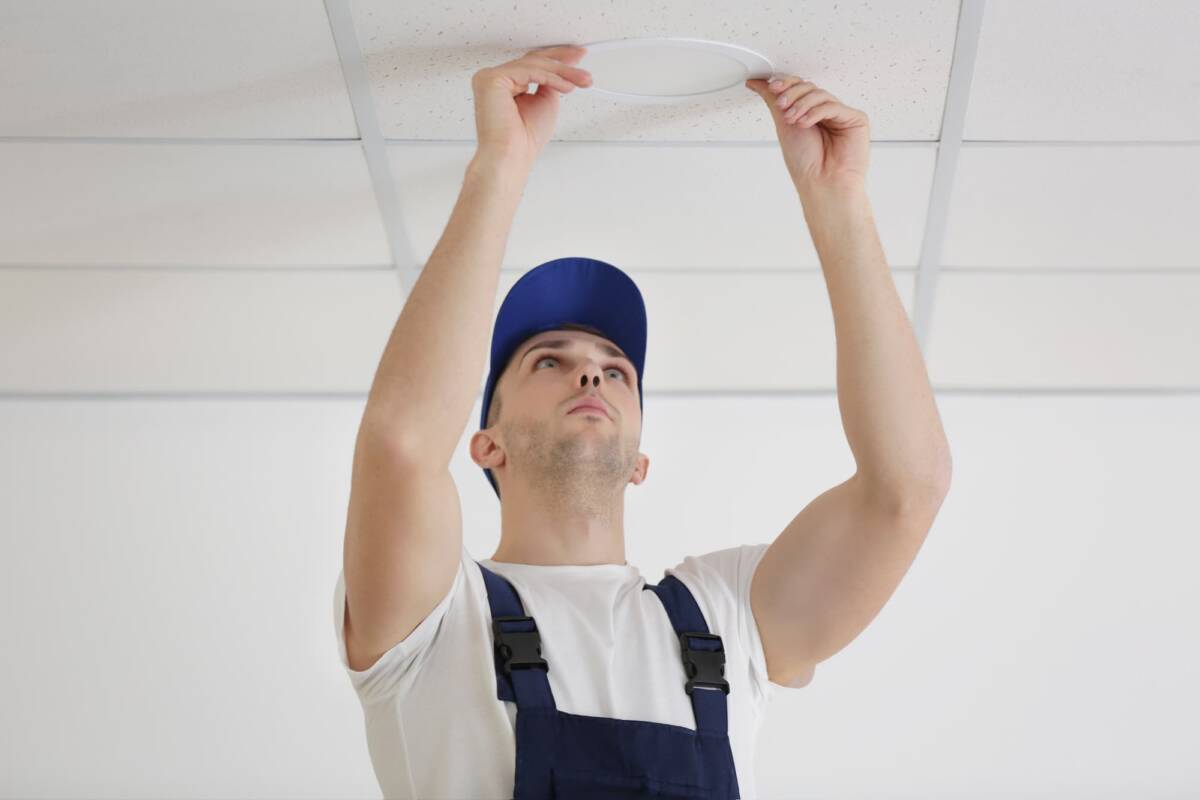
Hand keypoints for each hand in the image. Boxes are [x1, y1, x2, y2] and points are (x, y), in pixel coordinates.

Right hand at [471, 45, 592, 168]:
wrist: (512, 156)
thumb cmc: (525, 140)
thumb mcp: (545, 102)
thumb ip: (549, 82)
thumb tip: (561, 67)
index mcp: (505, 86)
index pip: (532, 65)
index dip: (556, 59)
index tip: (576, 56)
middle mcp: (495, 80)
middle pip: (532, 61)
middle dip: (562, 60)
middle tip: (582, 57)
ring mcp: (489, 78)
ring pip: (533, 65)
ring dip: (562, 71)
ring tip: (582, 80)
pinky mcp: (490, 80)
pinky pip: (528, 71)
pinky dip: (551, 77)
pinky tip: (567, 85)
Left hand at [746, 75, 870, 194]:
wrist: (821, 184)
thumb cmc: (806, 163)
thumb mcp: (783, 125)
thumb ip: (773, 100)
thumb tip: (756, 82)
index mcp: (810, 114)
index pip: (800, 88)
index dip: (786, 84)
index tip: (772, 87)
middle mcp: (826, 113)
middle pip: (809, 88)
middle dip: (792, 95)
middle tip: (782, 107)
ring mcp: (841, 115)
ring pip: (820, 95)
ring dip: (801, 104)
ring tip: (792, 120)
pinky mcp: (856, 119)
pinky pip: (833, 106)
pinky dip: (815, 112)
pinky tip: (805, 123)